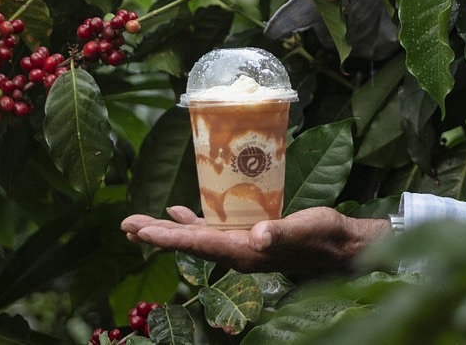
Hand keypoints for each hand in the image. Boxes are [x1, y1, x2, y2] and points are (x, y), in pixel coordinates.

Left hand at [120, 206, 389, 275]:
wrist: (341, 247)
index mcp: (245, 251)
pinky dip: (192, 223)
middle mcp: (237, 252)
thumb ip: (282, 233)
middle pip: (189, 244)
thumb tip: (259, 236)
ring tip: (139, 225)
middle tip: (125, 226)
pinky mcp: (248, 238)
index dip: (169, 238)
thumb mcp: (306, 229)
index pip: (199, 245)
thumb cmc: (325, 236)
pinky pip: (211, 231)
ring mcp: (240, 246)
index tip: (140, 233)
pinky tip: (179, 213)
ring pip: (196, 239)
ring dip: (168, 231)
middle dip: (157, 235)